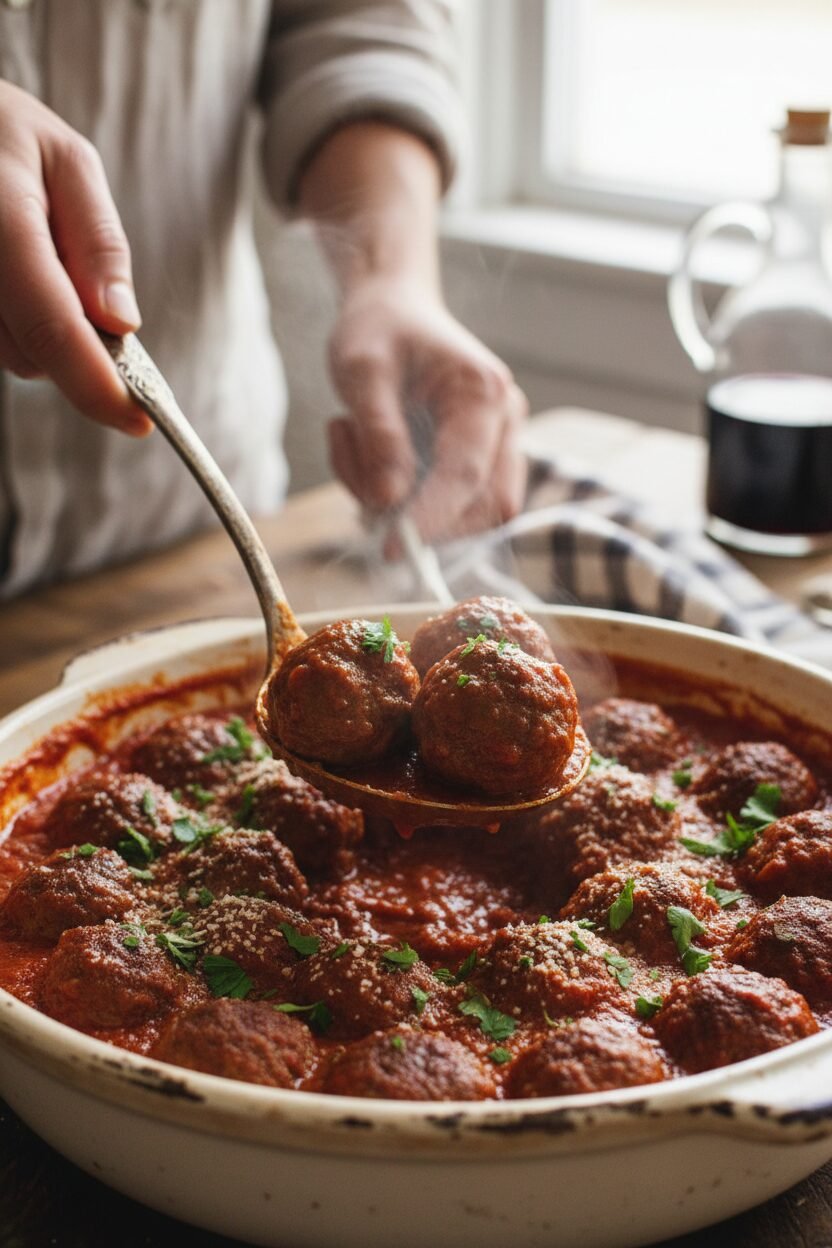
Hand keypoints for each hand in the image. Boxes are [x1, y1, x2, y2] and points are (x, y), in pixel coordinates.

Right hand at [0, 81, 148, 434]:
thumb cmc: (4, 133)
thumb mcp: (67, 162)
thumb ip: (97, 243)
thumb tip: (121, 325)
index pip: (53, 327)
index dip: (98, 386)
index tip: (139, 420)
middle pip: (30, 354)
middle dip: (72, 342)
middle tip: (73, 275)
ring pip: (9, 355)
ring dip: (38, 330)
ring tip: (30, 255)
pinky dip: (14, 321)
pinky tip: (12, 273)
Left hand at [327, 279, 527, 542]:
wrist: (391, 311)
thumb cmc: (379, 331)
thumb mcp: (362, 370)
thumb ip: (379, 433)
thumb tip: (391, 499)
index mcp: (484, 393)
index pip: (467, 474)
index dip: (431, 517)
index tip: (390, 548)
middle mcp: (503, 423)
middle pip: (485, 506)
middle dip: (421, 516)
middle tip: (359, 488)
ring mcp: (494, 446)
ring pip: (464, 513)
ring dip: (399, 504)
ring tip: (353, 443)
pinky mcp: (472, 464)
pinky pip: (443, 506)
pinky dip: (395, 497)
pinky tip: (363, 452)